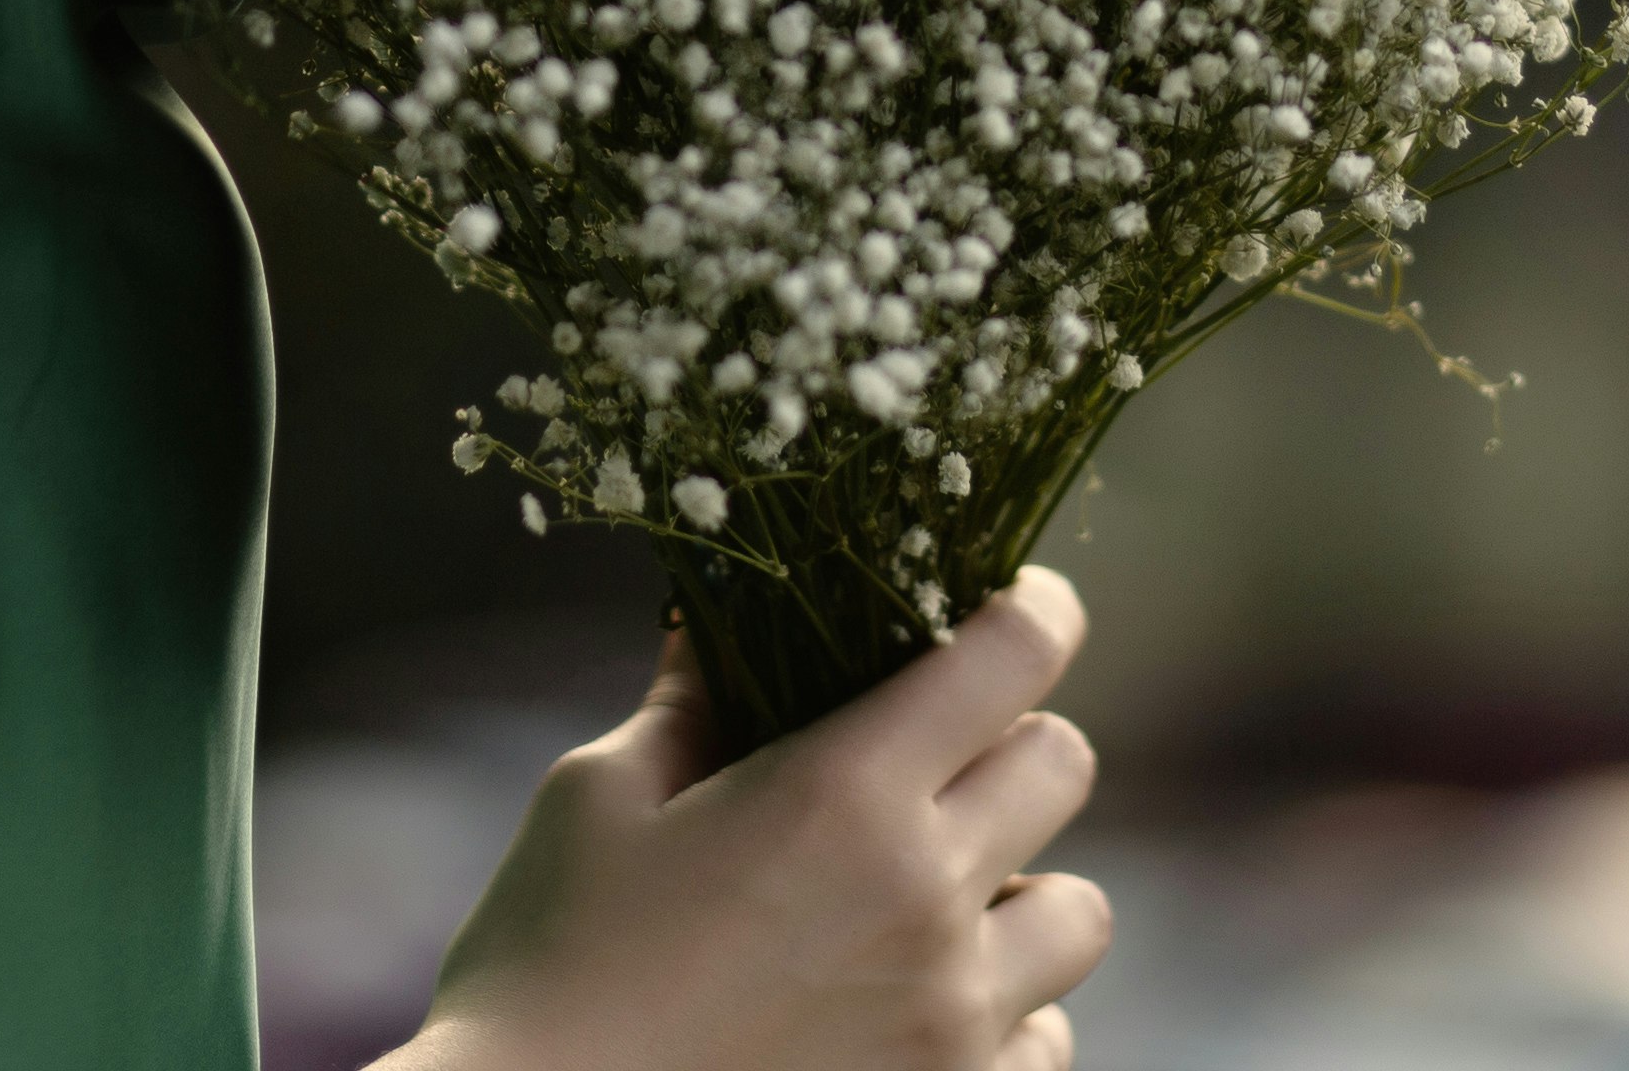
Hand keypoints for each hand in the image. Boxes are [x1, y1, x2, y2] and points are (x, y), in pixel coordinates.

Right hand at [383, 569, 1112, 1070]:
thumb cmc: (547, 960)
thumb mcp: (600, 799)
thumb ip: (690, 702)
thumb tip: (721, 622)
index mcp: (844, 793)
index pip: (1014, 653)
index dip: (1029, 606)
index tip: (1007, 601)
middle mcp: (927, 899)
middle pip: (1064, 764)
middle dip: (1008, 739)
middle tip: (931, 758)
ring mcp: (955, 1019)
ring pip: (1080, 912)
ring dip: (1021, 887)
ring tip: (929, 900)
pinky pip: (1047, 1035)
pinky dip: (1004, 1011)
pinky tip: (914, 1005)